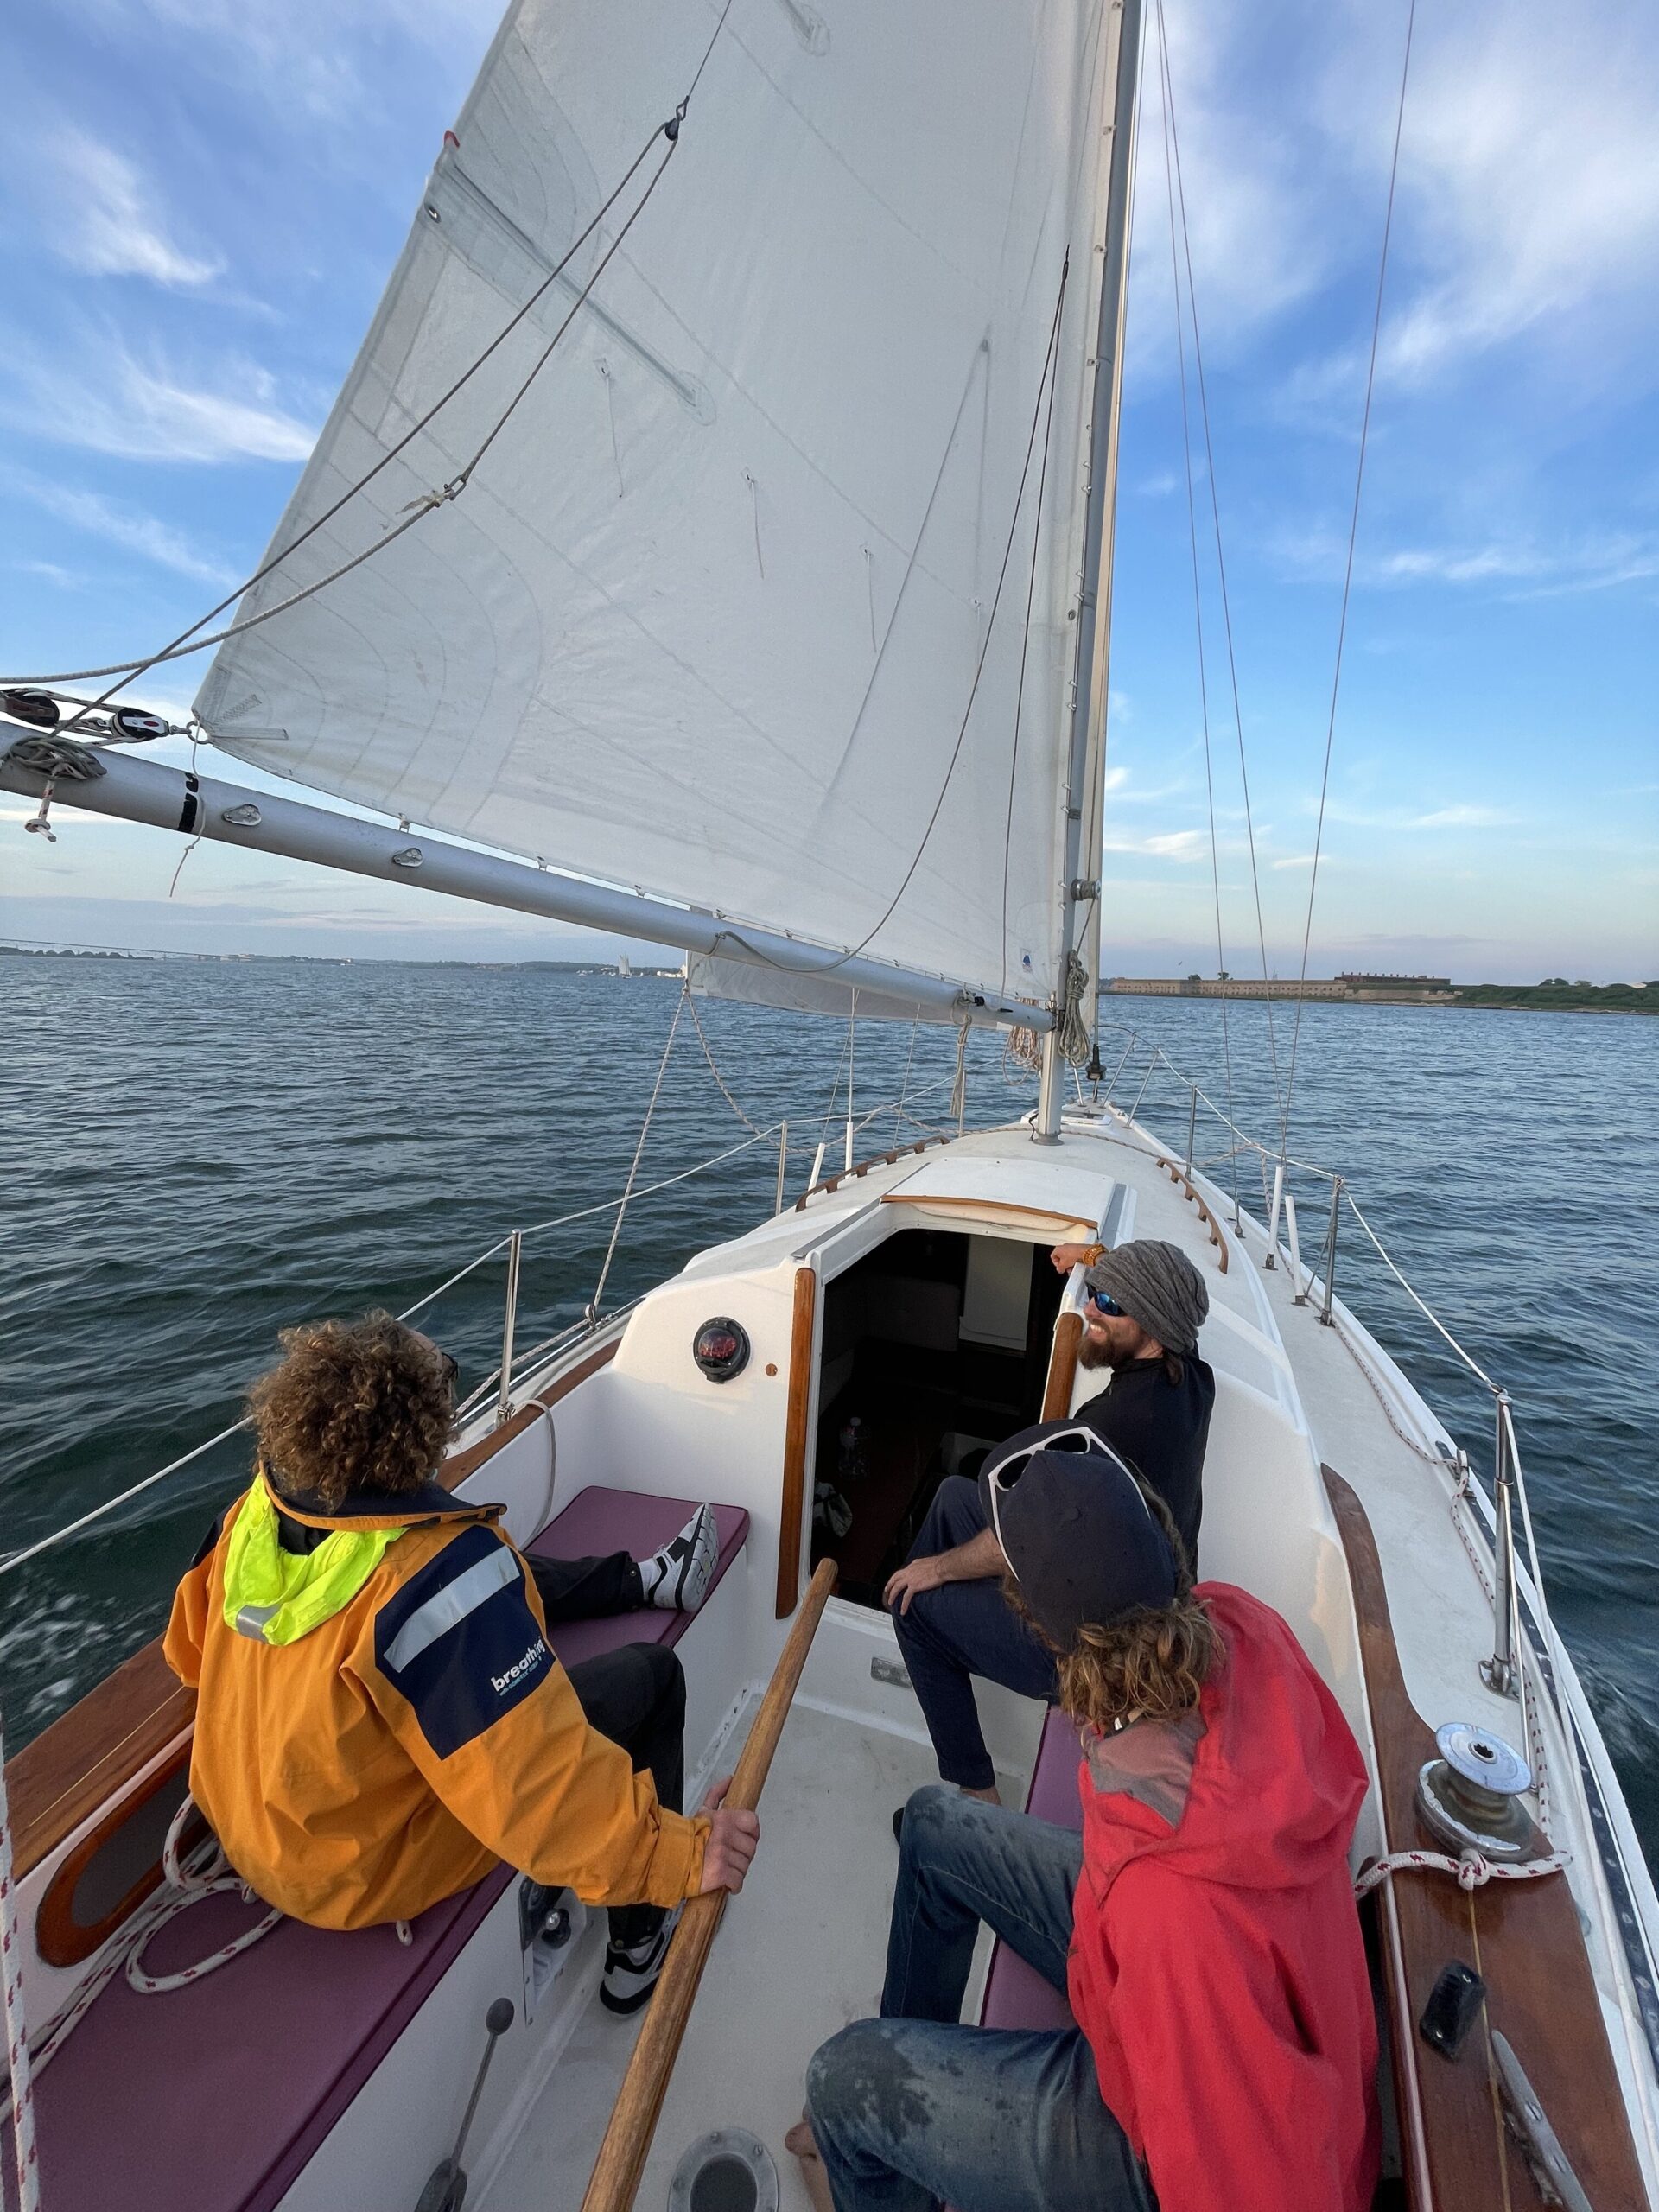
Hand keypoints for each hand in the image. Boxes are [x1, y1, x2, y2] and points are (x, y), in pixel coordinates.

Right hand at [697, 1774, 759, 1893]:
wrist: (670, 1858)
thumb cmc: (686, 1837)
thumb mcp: (702, 1811)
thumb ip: (717, 1794)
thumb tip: (730, 1780)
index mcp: (725, 1818)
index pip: (753, 1822)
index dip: (752, 1833)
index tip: (746, 1839)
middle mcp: (726, 1835)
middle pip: (751, 1848)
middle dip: (743, 1855)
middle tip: (733, 1858)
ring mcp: (724, 1854)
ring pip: (744, 1865)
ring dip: (738, 1871)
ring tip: (727, 1869)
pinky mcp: (721, 1873)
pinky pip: (738, 1881)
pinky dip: (734, 1885)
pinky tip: (727, 1883)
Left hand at [883, 1553, 948, 1614]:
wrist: (941, 1567)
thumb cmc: (938, 1564)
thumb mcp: (925, 1562)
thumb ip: (920, 1567)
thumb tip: (920, 1569)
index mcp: (912, 1566)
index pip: (900, 1572)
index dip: (895, 1577)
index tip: (892, 1581)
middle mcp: (909, 1571)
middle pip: (894, 1579)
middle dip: (889, 1586)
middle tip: (886, 1591)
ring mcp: (910, 1579)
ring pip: (897, 1588)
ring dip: (892, 1596)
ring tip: (890, 1603)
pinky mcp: (914, 1586)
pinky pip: (906, 1597)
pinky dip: (903, 1605)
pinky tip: (902, 1610)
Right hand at [1050, 1240, 1091, 1273]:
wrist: (1084, 1252)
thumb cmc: (1073, 1255)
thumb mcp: (1063, 1265)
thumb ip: (1059, 1269)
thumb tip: (1060, 1270)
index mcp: (1057, 1249)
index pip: (1053, 1257)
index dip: (1056, 1264)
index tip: (1060, 1268)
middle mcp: (1063, 1247)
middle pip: (1061, 1258)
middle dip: (1064, 1265)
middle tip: (1066, 1269)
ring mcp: (1070, 1247)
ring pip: (1067, 1258)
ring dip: (1069, 1264)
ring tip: (1072, 1269)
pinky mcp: (1076, 1249)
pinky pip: (1073, 1256)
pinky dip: (1074, 1261)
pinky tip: (1076, 1265)